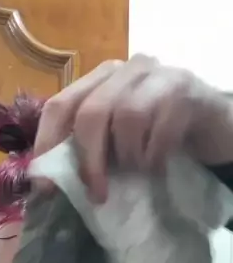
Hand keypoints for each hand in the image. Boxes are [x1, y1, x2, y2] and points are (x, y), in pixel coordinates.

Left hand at [34, 54, 232, 201]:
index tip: (46, 188)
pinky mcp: (184, 90)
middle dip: (89, 160)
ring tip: (139, 170)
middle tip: (98, 193)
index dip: (48, 146)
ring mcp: (156, 75)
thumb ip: (89, 148)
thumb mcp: (118, 140)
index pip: (60, 106)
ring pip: (126, 117)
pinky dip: (155, 156)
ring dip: (130, 156)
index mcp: (100, 79)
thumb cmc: (160, 136)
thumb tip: (48, 184)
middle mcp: (125, 69)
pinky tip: (159, 166)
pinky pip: (160, 129)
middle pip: (90, 112)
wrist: (216, 128)